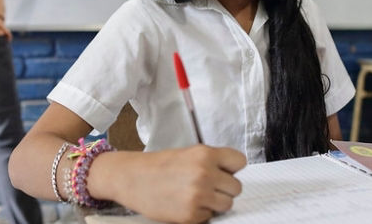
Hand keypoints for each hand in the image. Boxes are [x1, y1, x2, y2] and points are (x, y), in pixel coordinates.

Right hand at [99, 145, 246, 223]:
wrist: (132, 178)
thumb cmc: (158, 166)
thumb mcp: (188, 153)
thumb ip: (211, 161)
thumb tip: (231, 175)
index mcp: (205, 154)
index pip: (240, 162)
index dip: (231, 169)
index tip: (224, 172)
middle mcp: (205, 173)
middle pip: (236, 187)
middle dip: (224, 189)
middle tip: (207, 187)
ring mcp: (198, 195)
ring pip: (227, 205)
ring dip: (215, 203)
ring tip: (197, 196)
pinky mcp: (191, 215)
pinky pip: (209, 217)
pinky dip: (200, 213)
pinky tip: (184, 204)